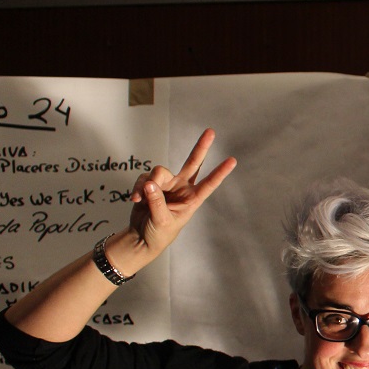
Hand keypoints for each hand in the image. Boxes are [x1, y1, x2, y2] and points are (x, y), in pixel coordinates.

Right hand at [121, 129, 236, 264]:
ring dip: (148, 184)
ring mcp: (167, 184)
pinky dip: (138, 188)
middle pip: (193, 163)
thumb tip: (150, 183)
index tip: (233, 161)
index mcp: (192, 199)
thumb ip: (157, 201)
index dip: (220, 172)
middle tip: (211, 131)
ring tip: (142, 199)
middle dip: (201, 147)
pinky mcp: (150, 183)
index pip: (209, 184)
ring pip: (159, 172)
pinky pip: (143, 178)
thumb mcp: (162, 221)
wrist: (142, 237)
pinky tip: (135, 199)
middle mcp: (182, 188)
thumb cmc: (159, 233)